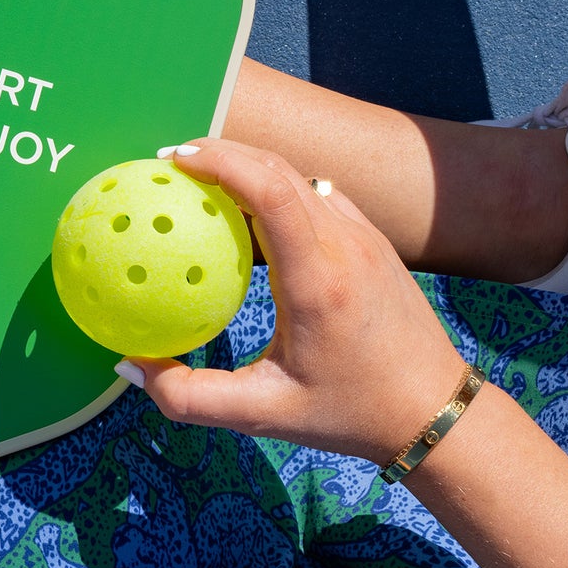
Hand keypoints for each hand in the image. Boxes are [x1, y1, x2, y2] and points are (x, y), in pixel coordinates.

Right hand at [128, 140, 466, 463]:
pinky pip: (317, 194)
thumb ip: (189, 397)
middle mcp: (344, 245)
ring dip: (248, 164)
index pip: (268, 191)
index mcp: (317, 279)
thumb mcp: (263, 415)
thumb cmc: (350, 414)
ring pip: (299, 175)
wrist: (438, 413)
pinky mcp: (374, 241)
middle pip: (278, 168)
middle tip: (169, 164)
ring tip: (201, 177)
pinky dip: (276, 186)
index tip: (171, 162)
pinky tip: (249, 208)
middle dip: (220, 152)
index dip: (219, 161)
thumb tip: (130, 367)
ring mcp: (364, 237)